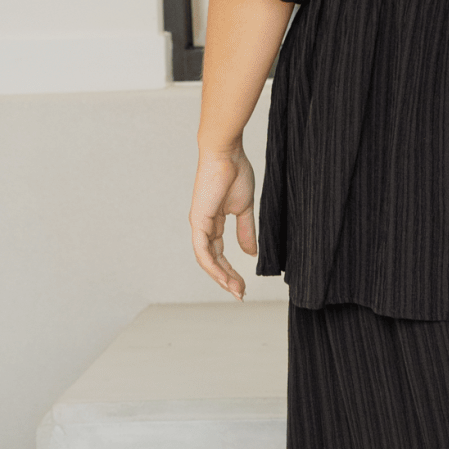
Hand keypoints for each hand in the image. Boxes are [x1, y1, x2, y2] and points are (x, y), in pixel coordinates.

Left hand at [190, 144, 256, 297]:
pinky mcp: (199, 220)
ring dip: (221, 277)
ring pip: (206, 260)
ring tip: (235, 290)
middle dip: (226, 279)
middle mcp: (203, 226)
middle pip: (212, 260)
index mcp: (213, 222)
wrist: (227, 154)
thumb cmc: (236, 173)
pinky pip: (203, 250)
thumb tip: (250, 254)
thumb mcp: (244, 209)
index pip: (219, 253)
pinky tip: (224, 277)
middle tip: (240, 294)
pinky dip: (213, 265)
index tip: (243, 286)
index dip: (230, 270)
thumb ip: (246, 232)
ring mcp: (199, 224)